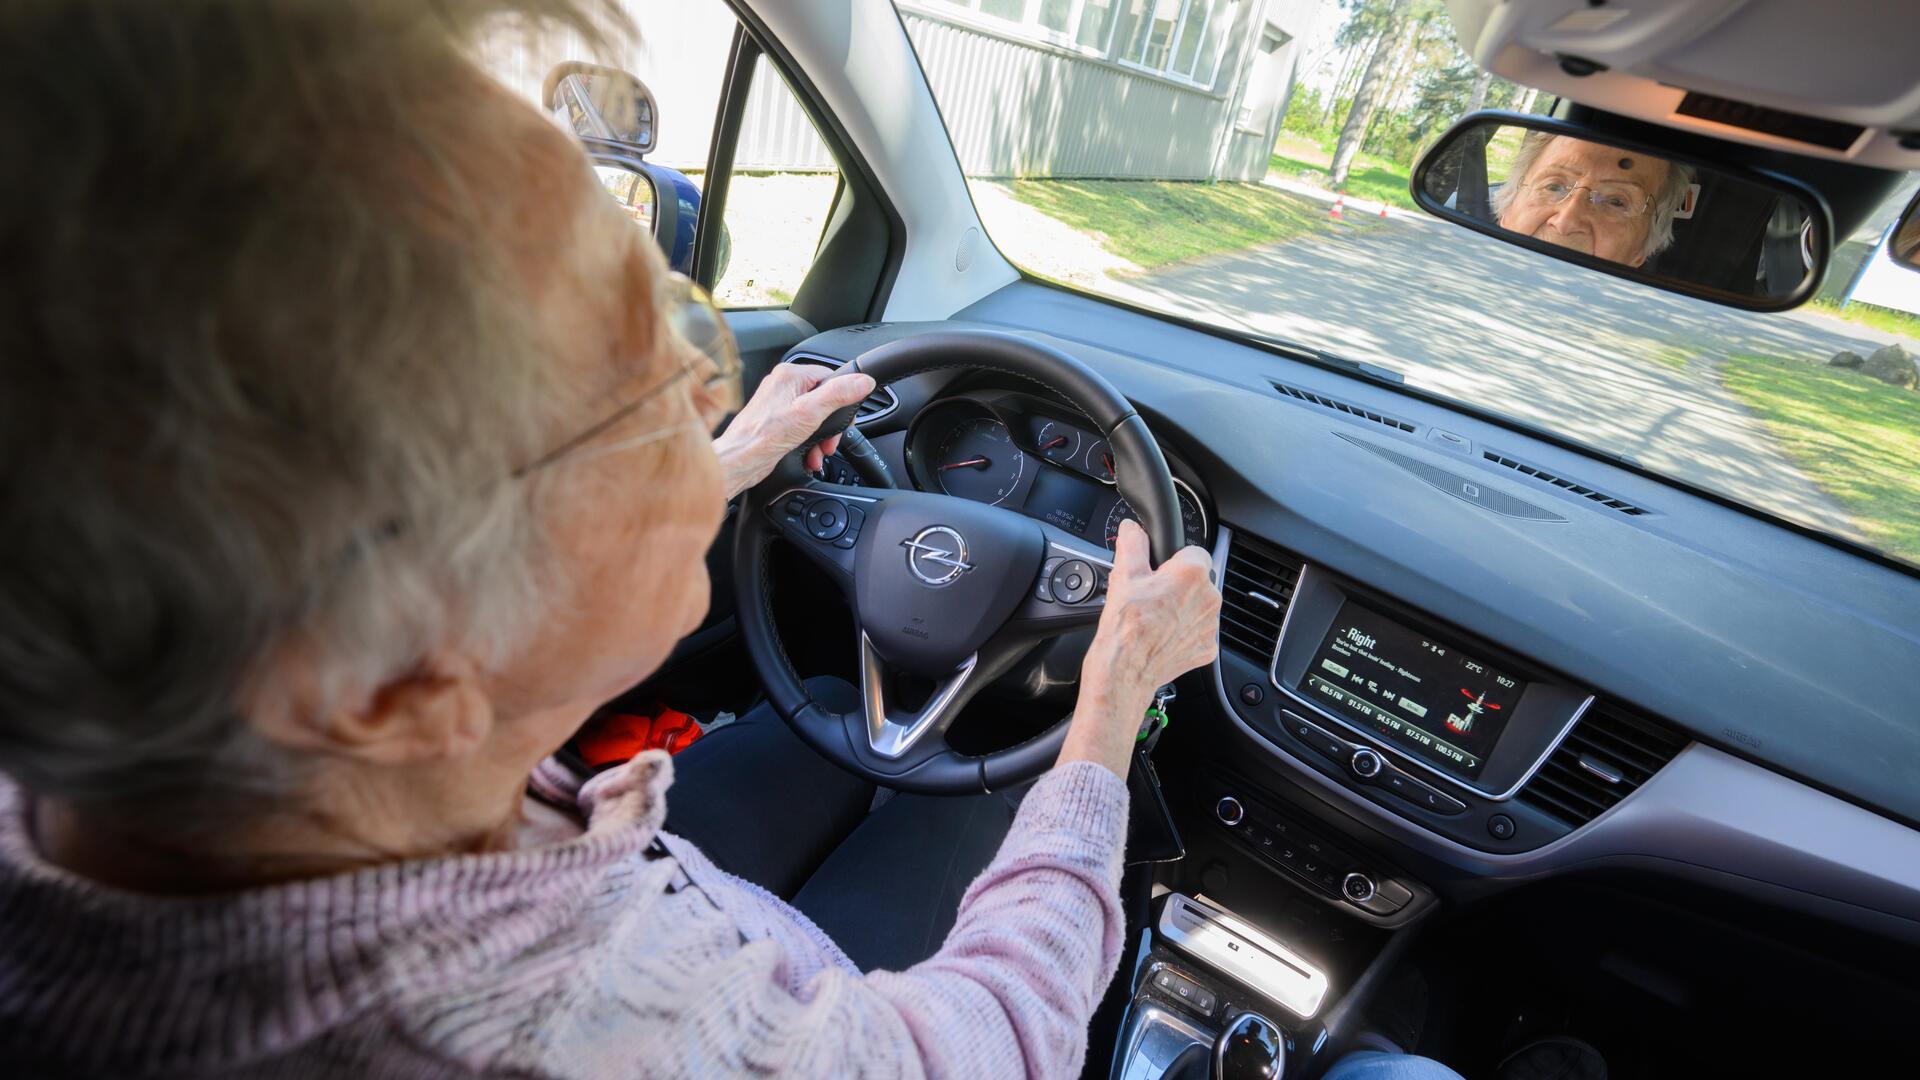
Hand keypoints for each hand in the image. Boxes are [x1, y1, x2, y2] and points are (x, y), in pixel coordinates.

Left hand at [712, 365, 876, 498]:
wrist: (739, 461)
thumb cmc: (764, 437)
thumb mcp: (810, 413)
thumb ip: (838, 394)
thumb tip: (863, 380)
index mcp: (790, 375)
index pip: (831, 377)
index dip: (843, 400)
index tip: (845, 419)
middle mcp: (782, 385)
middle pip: (824, 399)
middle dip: (831, 424)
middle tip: (830, 441)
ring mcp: (778, 403)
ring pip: (814, 416)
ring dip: (821, 437)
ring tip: (819, 452)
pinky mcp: (775, 421)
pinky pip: (802, 427)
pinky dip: (808, 442)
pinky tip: (808, 455)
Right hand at [1059, 519, 1220, 777]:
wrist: (1125, 671)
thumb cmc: (1124, 627)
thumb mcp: (1124, 576)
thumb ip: (1133, 544)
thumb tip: (1132, 528)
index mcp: (1192, 573)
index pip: (1194, 552)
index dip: (1174, 561)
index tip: (1160, 572)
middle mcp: (1209, 598)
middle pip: (1199, 581)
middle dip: (1179, 586)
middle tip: (1153, 598)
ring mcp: (1210, 625)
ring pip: (1200, 607)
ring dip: (1184, 609)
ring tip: (1157, 619)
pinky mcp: (1208, 648)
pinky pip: (1200, 632)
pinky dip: (1185, 633)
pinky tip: (1164, 636)